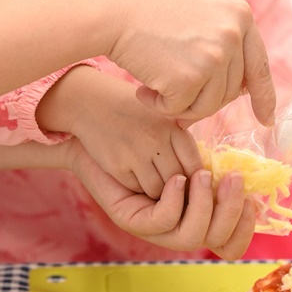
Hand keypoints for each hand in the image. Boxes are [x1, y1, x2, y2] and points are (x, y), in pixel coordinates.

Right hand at [36, 67, 201, 197]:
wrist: (91, 101)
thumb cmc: (131, 110)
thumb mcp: (161, 117)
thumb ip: (180, 141)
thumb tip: (200, 176)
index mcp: (173, 126)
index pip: (195, 166)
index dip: (193, 178)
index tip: (186, 178)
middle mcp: (158, 139)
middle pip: (179, 181)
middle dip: (174, 187)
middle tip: (166, 181)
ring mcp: (138, 152)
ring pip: (159, 190)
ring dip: (155, 190)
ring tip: (147, 174)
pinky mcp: (119, 164)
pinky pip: (136, 189)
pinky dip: (135, 186)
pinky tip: (130, 171)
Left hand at [65, 141, 255, 260]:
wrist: (99, 134)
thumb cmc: (145, 140)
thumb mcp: (186, 154)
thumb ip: (212, 168)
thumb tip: (246, 173)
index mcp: (194, 218)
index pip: (229, 245)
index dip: (244, 229)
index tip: (252, 200)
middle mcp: (176, 230)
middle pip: (216, 241)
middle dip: (229, 211)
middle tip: (232, 179)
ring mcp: (153, 230)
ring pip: (190, 237)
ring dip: (202, 205)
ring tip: (200, 175)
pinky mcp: (130, 220)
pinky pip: (161, 222)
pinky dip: (175, 202)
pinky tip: (177, 178)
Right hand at [104, 0, 274, 125]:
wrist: (113, 5)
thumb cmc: (147, 7)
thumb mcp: (199, 10)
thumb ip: (224, 39)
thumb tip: (243, 87)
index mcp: (240, 14)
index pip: (259, 65)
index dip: (263, 96)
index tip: (266, 118)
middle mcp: (233, 34)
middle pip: (229, 91)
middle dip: (201, 96)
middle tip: (169, 81)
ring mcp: (214, 56)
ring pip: (207, 105)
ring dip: (179, 103)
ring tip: (154, 83)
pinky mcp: (190, 78)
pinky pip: (180, 110)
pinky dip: (160, 107)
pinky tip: (142, 89)